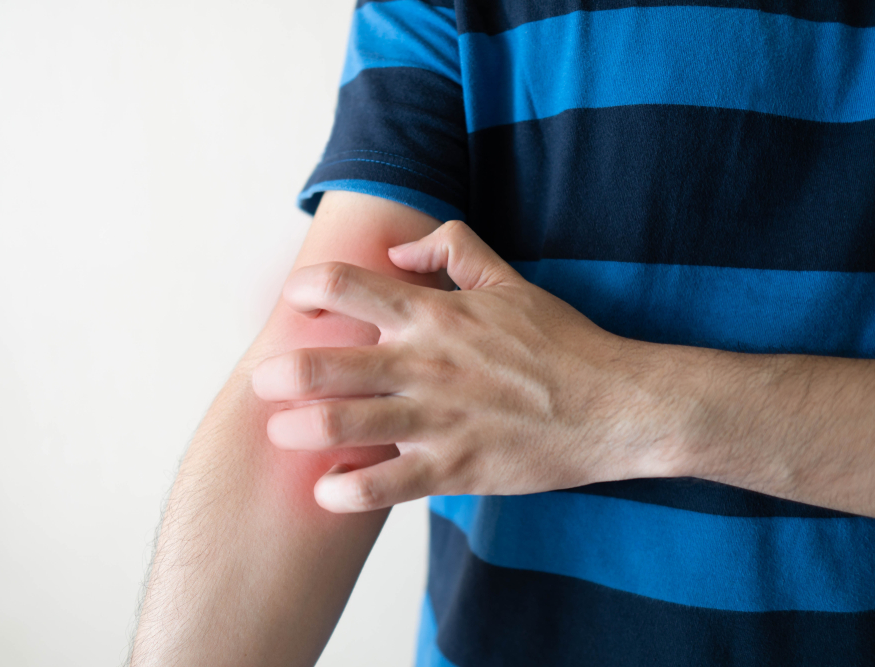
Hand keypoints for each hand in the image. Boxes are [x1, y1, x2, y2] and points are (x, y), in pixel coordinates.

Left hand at [252, 221, 674, 511]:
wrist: (615, 406)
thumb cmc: (561, 343)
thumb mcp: (510, 280)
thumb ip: (453, 249)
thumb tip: (399, 247)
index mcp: (434, 314)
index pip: (345, 284)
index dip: (305, 288)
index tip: (295, 301)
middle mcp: (425, 363)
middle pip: (325, 363)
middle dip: (281, 373)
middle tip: (265, 381)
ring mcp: (436, 419)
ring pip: (342, 425)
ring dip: (298, 429)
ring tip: (283, 432)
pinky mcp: (453, 468)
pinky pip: (383, 485)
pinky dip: (344, 491)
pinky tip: (327, 489)